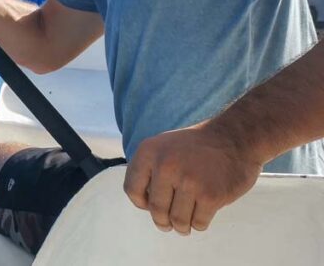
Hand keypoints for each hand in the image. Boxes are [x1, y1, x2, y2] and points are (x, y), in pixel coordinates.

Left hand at [123, 121, 261, 235]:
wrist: (233, 138)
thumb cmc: (196, 147)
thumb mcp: (163, 147)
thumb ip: (149, 169)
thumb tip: (142, 202)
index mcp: (149, 152)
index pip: (131, 189)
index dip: (140, 203)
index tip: (150, 207)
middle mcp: (166, 166)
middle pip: (156, 209)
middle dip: (162, 221)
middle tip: (167, 224)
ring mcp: (189, 181)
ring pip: (177, 220)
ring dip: (181, 227)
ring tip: (184, 226)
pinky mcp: (211, 195)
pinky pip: (198, 223)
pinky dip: (198, 224)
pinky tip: (200, 218)